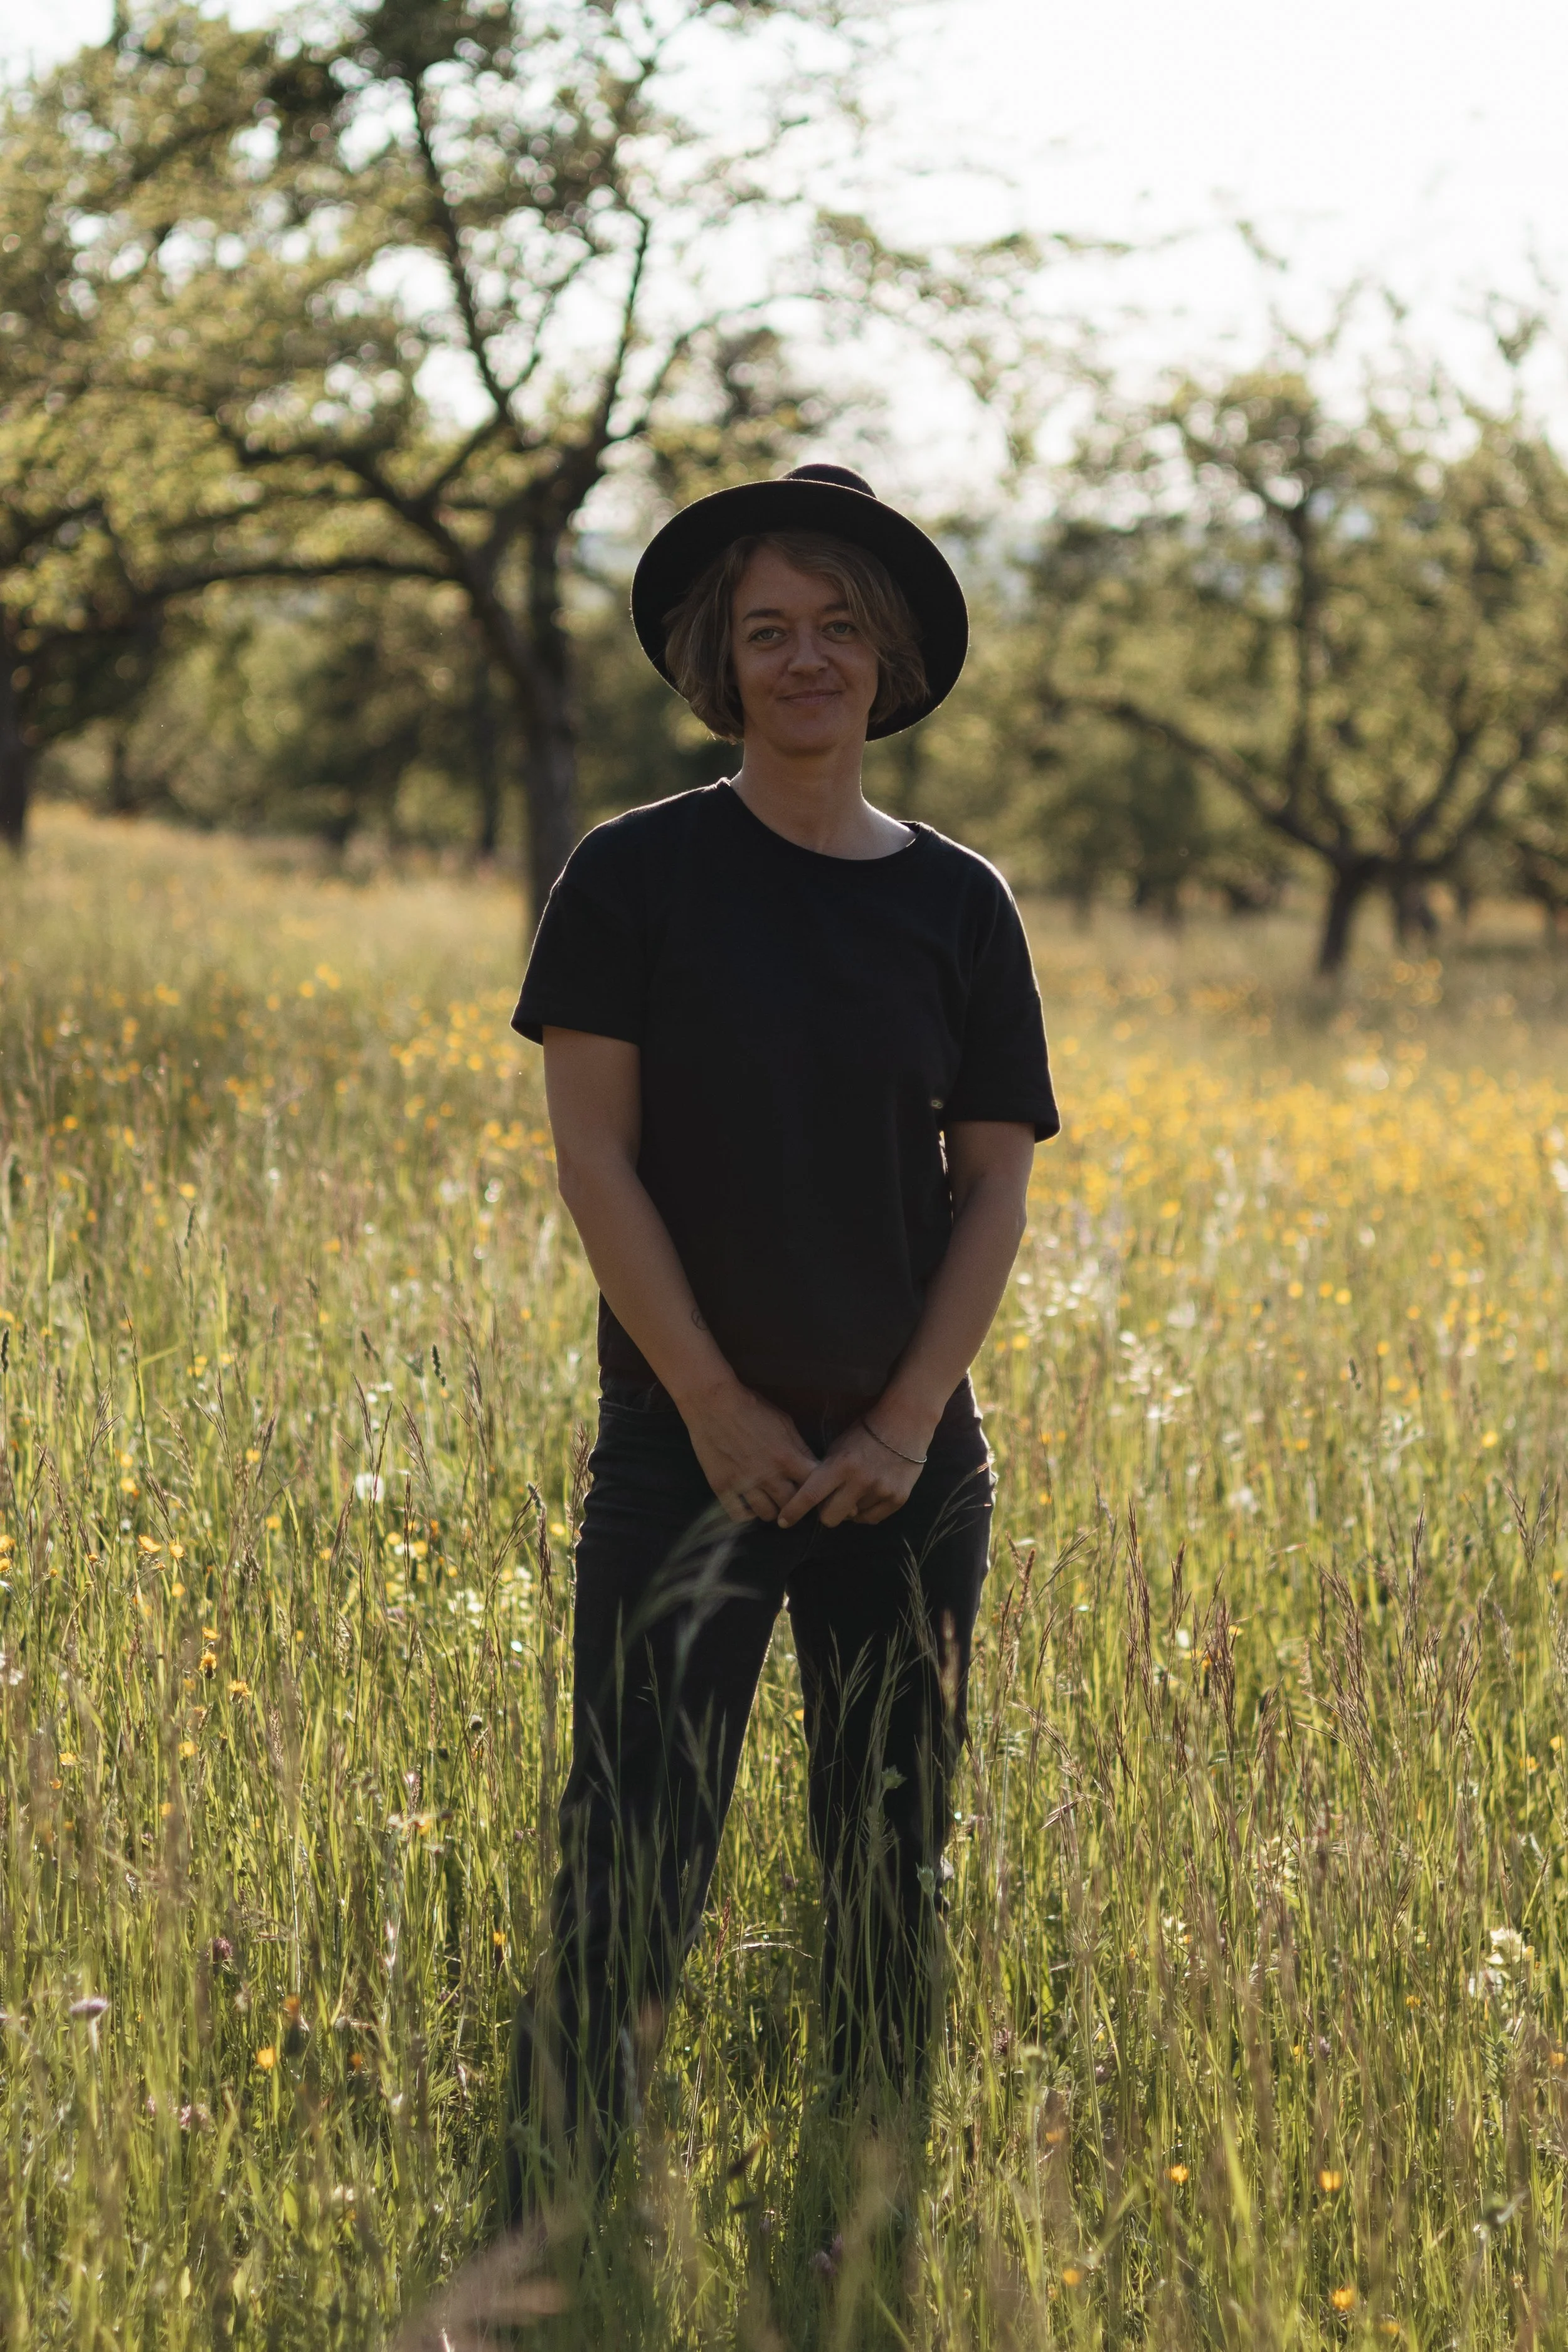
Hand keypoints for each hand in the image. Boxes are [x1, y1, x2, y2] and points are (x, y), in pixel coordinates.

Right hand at [679, 1378, 819, 1523]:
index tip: (811, 1490)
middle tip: (790, 1499)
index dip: (814, 1490)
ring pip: (767, 1514)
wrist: (712, 1403)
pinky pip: (739, 1515)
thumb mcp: (783, 1422)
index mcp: (787, 1458)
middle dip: (794, 1503)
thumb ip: (798, 1447)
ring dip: (772, 1510)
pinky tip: (749, 1504)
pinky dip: (747, 1514)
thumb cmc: (750, 1408)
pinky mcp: (722, 1487)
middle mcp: (768, 1476)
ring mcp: (744, 1484)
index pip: (812, 1487)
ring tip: (770, 1502)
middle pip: (791, 1506)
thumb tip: (812, 1465)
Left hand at [776, 1412, 931, 1530]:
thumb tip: (811, 1499)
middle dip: (825, 1513)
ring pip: (851, 1519)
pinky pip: (871, 1519)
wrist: (904, 1423)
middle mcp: (861, 1481)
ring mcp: (881, 1491)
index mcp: (841, 1465)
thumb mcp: (838, 1446)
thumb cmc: (865, 1432)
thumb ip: (825, 1472)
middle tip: (828, 1502)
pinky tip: (867, 1495)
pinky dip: (865, 1512)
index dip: (794, 1511)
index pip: (811, 1495)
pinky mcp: (898, 1498)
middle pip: (830, 1518)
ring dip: (849, 1508)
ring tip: (857, 1488)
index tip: (782, 1522)